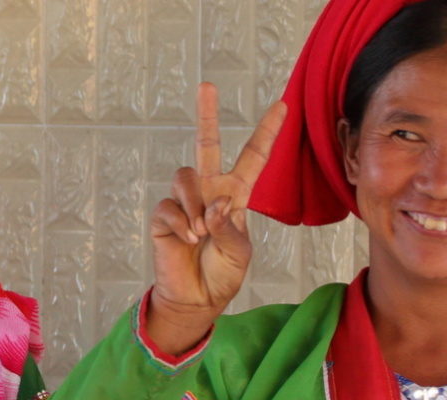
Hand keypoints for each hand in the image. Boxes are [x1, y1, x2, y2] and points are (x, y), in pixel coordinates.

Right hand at [146, 83, 285, 353]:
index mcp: (236, 195)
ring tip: (200, 232)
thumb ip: (230, 228)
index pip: (253, 158)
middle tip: (208, 85)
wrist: (196, 298)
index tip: (282, 105)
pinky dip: (181, 223)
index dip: (267, 132)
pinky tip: (187, 239)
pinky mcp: (164, 216)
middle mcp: (210, 191)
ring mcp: (185, 201)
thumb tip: (212, 206)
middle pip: (207, 145)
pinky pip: (170, 206)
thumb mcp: (241, 252)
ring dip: (195, 204)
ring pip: (185, 176)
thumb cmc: (223, 273)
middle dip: (207, 115)